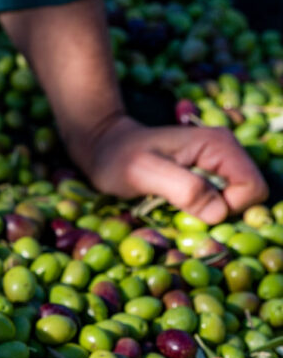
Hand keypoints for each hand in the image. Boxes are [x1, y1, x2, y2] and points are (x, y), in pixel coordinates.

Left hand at [73, 115, 267, 224]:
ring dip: (208, 212)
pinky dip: (202, 209)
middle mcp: (226, 151)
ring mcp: (218, 162)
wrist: (105, 148)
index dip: (229, 207)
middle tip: (180, 208)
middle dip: (219, 211)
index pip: (252, 188)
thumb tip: (219, 213)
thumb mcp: (144, 173)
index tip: (193, 209)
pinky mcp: (208, 174)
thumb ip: (183, 189)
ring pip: (235, 201)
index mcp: (219, 145)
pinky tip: (176, 203)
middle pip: (248, 196)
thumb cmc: (119, 159)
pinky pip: (220, 201)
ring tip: (174, 203)